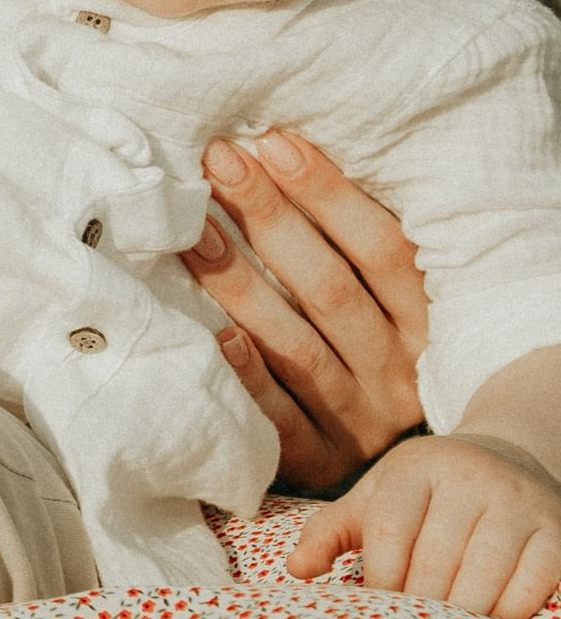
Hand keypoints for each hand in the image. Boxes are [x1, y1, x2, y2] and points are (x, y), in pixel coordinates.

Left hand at [181, 127, 425, 493]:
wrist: (402, 476)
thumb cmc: (367, 354)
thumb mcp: (381, 304)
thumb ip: (346, 245)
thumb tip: (273, 150)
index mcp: (425, 325)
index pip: (382, 250)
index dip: (328, 193)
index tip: (271, 142)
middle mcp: (398, 374)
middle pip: (332, 291)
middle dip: (271, 219)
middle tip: (219, 162)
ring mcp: (359, 423)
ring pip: (298, 348)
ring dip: (241, 285)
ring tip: (194, 230)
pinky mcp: (319, 464)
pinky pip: (278, 419)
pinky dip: (247, 376)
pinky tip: (213, 335)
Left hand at [290, 430, 560, 618]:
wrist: (510, 463)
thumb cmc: (429, 496)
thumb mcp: (376, 498)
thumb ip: (331, 531)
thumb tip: (296, 572)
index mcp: (417, 466)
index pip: (388, 531)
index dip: (380, 581)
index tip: (379, 611)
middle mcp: (471, 475)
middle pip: (434, 561)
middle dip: (419, 607)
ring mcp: (518, 502)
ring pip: (482, 577)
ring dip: (461, 617)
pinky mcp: (557, 533)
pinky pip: (530, 587)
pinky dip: (507, 613)